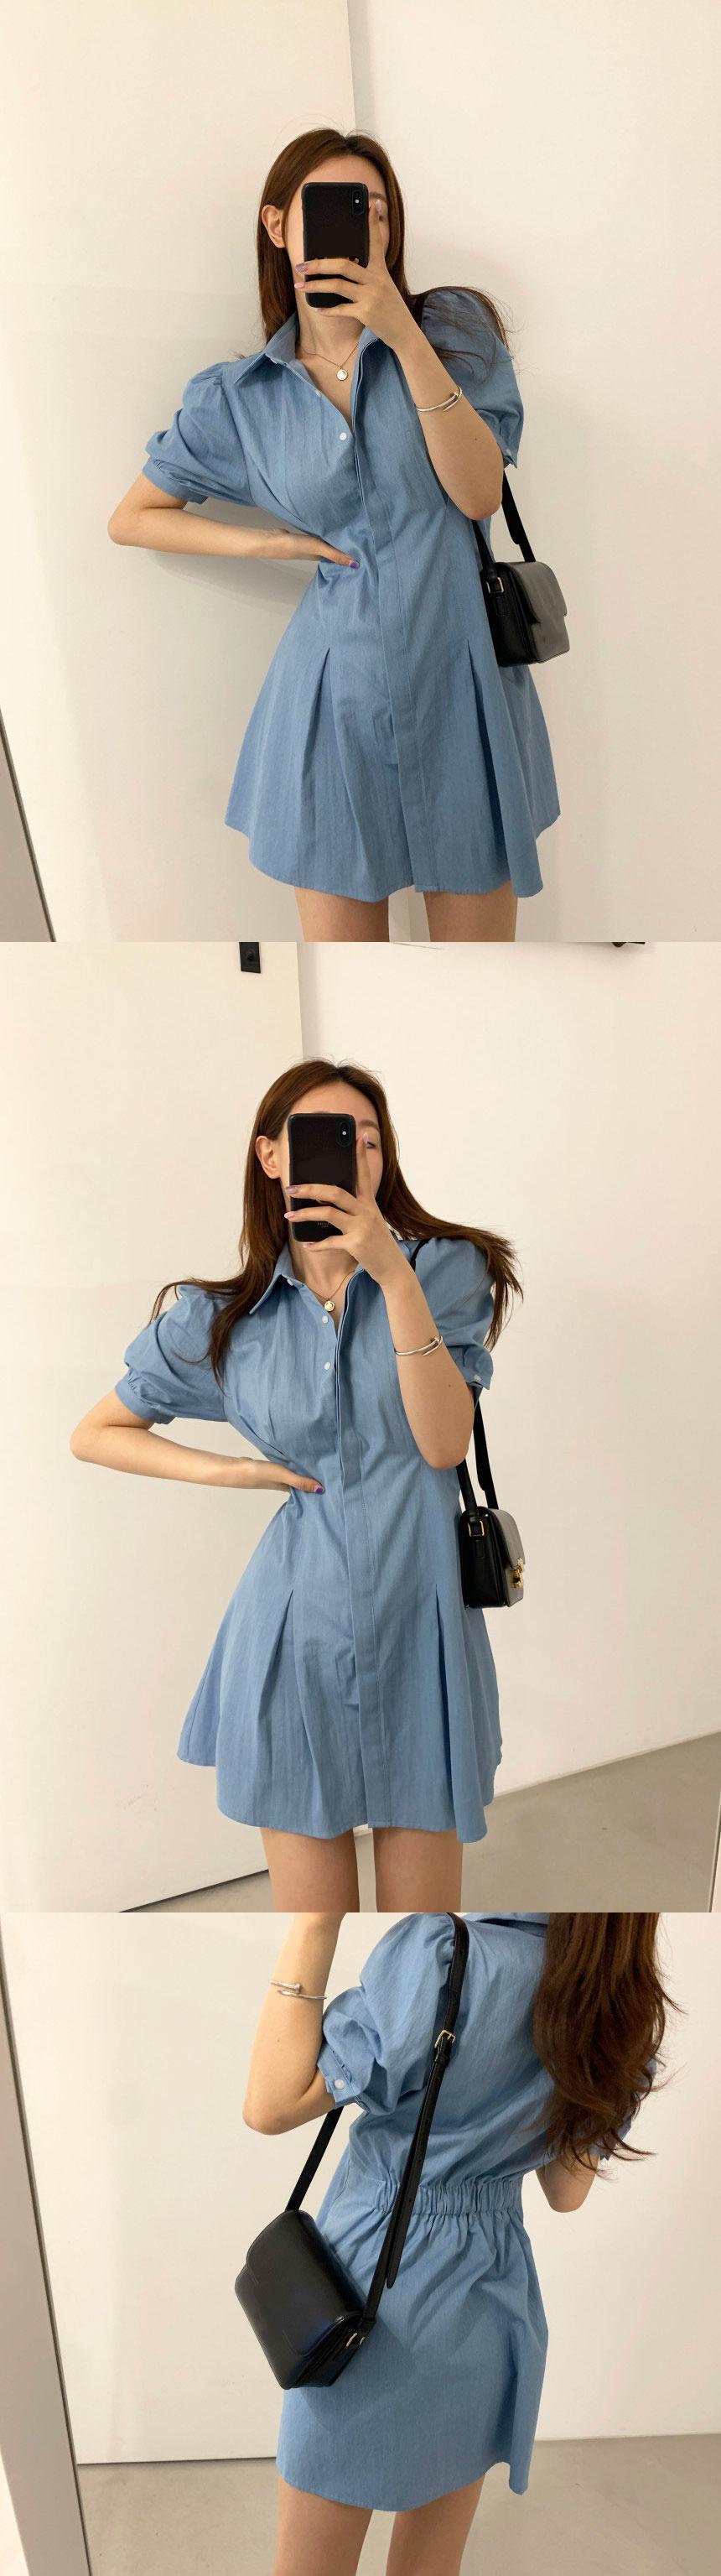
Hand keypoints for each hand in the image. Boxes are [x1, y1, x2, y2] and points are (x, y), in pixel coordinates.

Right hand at [228, 1456, 322, 1494]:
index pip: (306, 1491)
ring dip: (303, 1472)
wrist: (235, 1469)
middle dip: (313, 1480)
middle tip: (330, 1474)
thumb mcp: (282, 1476)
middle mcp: (283, 1484)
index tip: (331, 1486)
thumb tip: (321, 1490)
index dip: (316, 1489)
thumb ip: (300, 1481)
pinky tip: (296, 1459)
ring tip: (318, 1465)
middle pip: (301, 1483)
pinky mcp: (271, 1468)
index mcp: (287, 1488)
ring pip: (294, 1475)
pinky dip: (293, 1465)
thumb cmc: (258, 1474)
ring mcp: (276, 1476)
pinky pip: (286, 1468)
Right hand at [274, 529, 358, 566]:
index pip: (339, 557)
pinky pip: (319, 534)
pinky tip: (330, 526)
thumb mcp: (318, 549)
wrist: (273, 540)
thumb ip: (336, 555)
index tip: (364, 551)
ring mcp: (310, 544)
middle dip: (346, 546)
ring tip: (350, 530)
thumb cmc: (296, 546)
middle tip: (361, 538)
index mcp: (322, 557)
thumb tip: (356, 565)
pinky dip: (325, 532)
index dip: (350, 555)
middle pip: (335, 550)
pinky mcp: (304, 536)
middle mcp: (318, 552)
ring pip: (327, 542)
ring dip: (335, 539)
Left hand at [286, 1133, 404, 1289]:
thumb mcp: (370, 1221)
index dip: (360, 1155)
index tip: (358, 1136)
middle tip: (291, 1188)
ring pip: (328, 1213)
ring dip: (305, 1215)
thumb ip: (353, 1209)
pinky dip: (316, 1244)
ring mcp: (361, 1227)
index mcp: (369, 1203)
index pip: (363, 1174)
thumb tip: (325, 1199)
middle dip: (310, 1188)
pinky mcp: (356, 1244)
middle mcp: (366, 1211)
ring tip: (289, 1217)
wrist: (393, 1268)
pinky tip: (307, 1245)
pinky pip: (330, 1242)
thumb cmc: (377, 1243)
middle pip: (335, 1192)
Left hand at [294, 197, 409, 351]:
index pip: (376, 242)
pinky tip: (318, 308)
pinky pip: (341, 309)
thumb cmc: (389, 307)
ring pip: (337, 286)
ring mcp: (370, 297)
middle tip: (302, 264)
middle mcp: (376, 280)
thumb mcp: (383, 285)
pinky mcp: (366, 313)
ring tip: (300, 285)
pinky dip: (328, 310)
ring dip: (316, 285)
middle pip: (343, 265)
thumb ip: (367, 273)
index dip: (373, 222)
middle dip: (319, 264)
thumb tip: (342, 264)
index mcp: (380, 269)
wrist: (403, 331)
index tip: (371, 203)